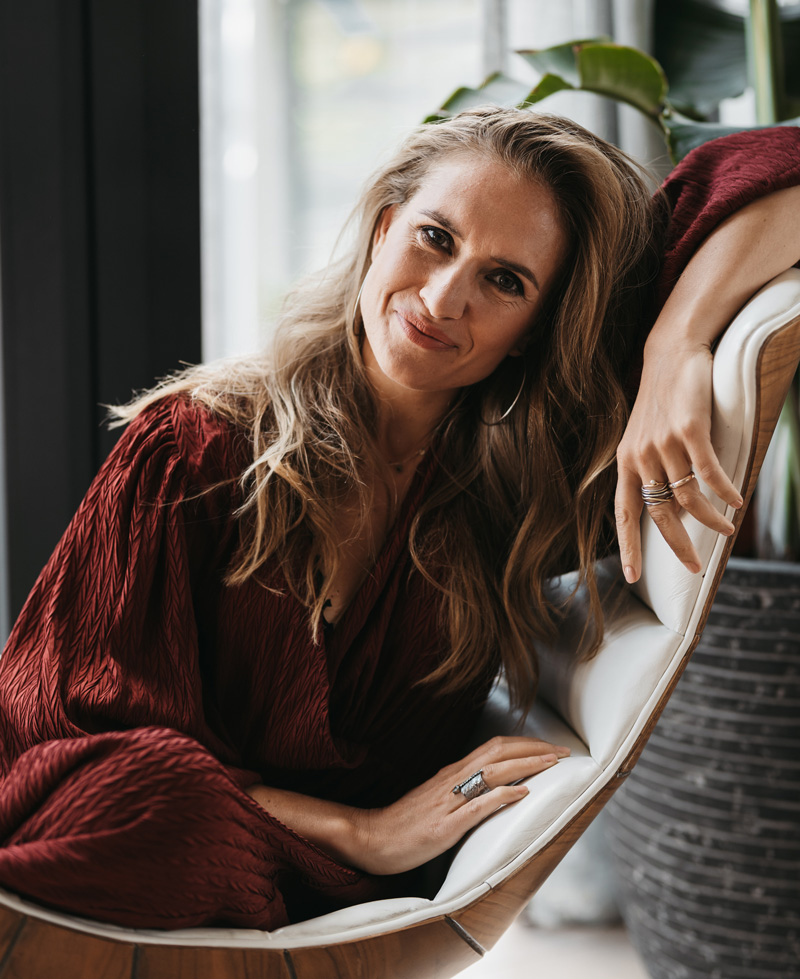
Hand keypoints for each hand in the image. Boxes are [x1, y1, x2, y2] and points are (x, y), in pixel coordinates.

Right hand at [352, 735, 569, 875]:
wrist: (372, 838)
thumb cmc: (405, 822)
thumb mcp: (438, 798)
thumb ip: (462, 788)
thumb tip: (492, 785)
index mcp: (453, 772)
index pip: (495, 748)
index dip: (525, 745)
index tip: (551, 748)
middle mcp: (453, 779)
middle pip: (499, 752)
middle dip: (534, 749)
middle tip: (563, 752)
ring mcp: (450, 801)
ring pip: (493, 773)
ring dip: (527, 765)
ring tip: (553, 764)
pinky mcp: (445, 825)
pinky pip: (478, 806)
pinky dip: (503, 796)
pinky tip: (523, 794)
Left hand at [615, 341, 742, 583]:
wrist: (671, 355)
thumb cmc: (662, 400)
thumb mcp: (645, 438)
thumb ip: (653, 471)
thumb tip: (670, 509)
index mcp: (626, 462)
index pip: (623, 513)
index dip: (628, 546)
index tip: (632, 576)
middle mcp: (641, 456)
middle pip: (659, 514)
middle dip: (677, 545)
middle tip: (694, 566)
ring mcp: (664, 443)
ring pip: (689, 498)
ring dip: (711, 520)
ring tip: (727, 529)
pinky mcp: (689, 430)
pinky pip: (710, 473)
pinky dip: (724, 492)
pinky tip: (736, 502)